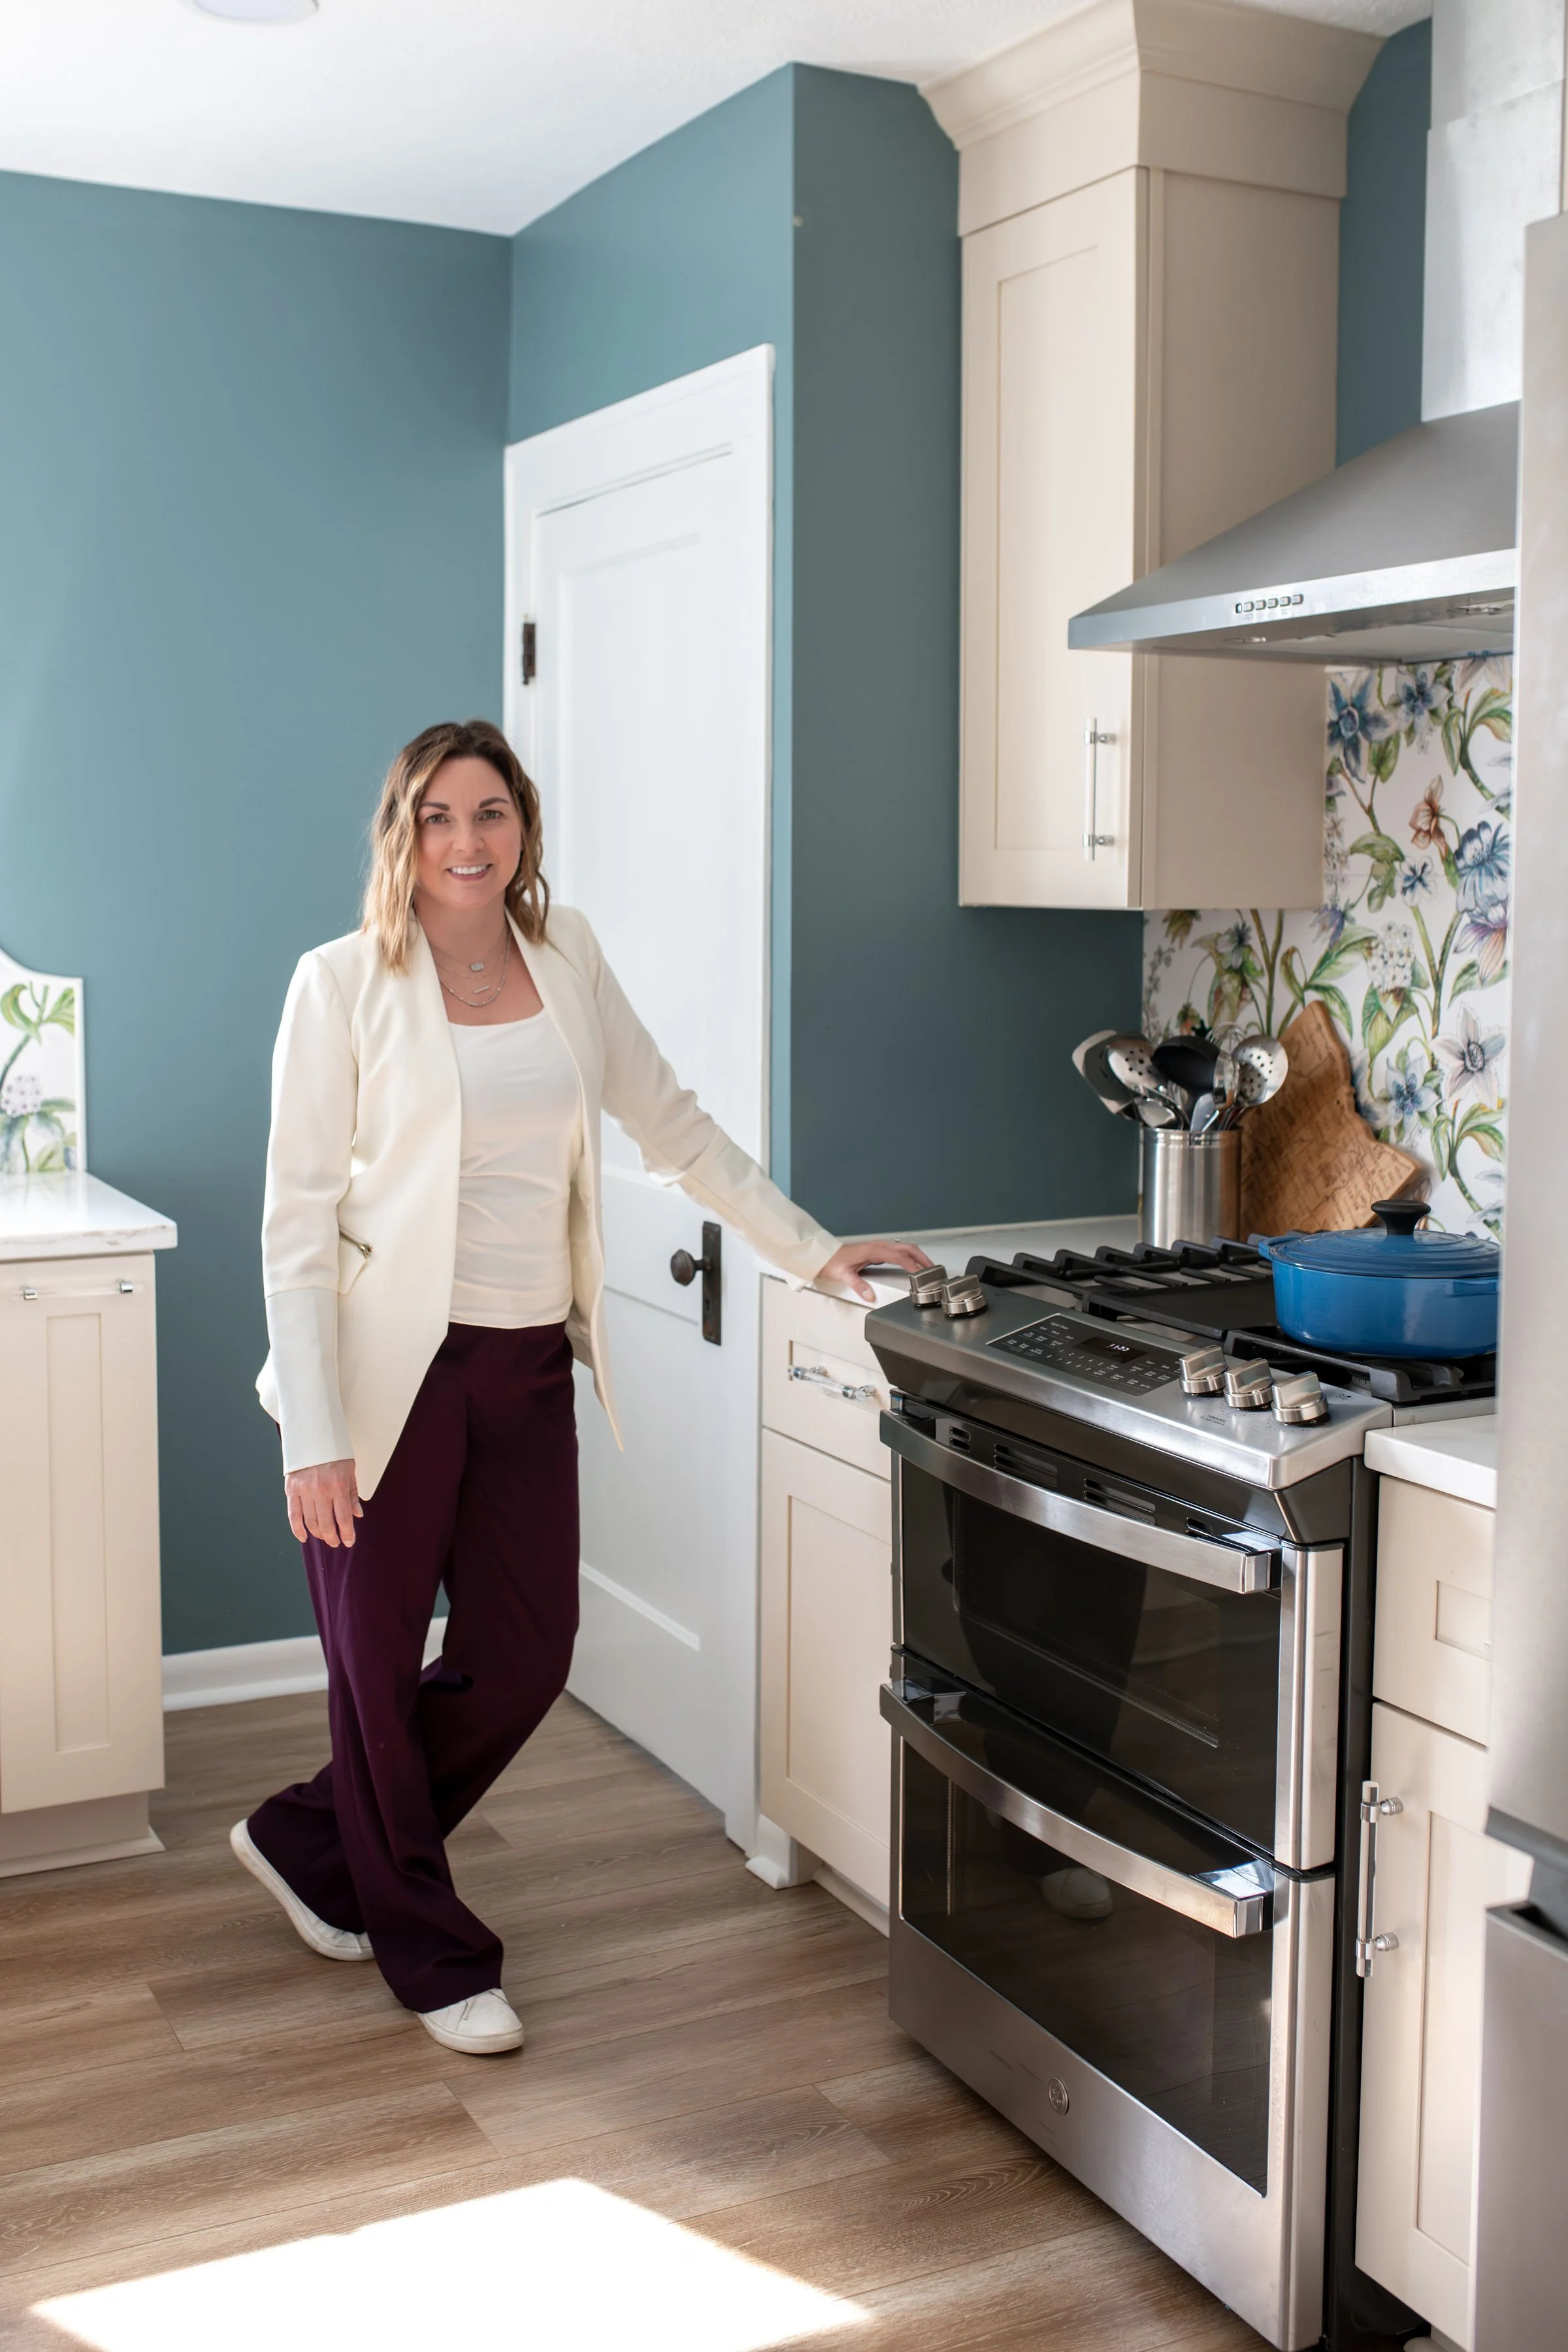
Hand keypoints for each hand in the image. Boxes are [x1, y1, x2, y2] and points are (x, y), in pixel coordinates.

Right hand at [285, 1458, 362, 1548]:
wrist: (312, 1435)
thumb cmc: (334, 1453)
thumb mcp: (349, 1470)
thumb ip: (352, 1494)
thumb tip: (357, 1515)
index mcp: (338, 1486)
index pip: (343, 1518)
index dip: (347, 1534)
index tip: (349, 1542)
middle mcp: (320, 1490)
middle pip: (326, 1524)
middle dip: (332, 1538)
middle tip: (336, 1542)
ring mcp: (304, 1491)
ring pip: (310, 1523)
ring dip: (318, 1534)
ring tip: (324, 1537)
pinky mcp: (291, 1490)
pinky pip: (293, 1516)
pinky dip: (298, 1530)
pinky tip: (304, 1537)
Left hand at [816, 1240, 935, 1304]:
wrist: (822, 1255)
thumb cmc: (831, 1262)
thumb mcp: (843, 1275)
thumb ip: (857, 1285)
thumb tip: (870, 1295)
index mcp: (872, 1250)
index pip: (899, 1257)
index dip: (912, 1265)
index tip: (922, 1273)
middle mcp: (877, 1246)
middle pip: (906, 1248)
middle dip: (922, 1258)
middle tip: (933, 1269)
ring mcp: (877, 1247)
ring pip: (903, 1248)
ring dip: (917, 1256)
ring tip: (927, 1267)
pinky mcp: (876, 1251)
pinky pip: (897, 1251)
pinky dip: (908, 1256)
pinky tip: (911, 1264)